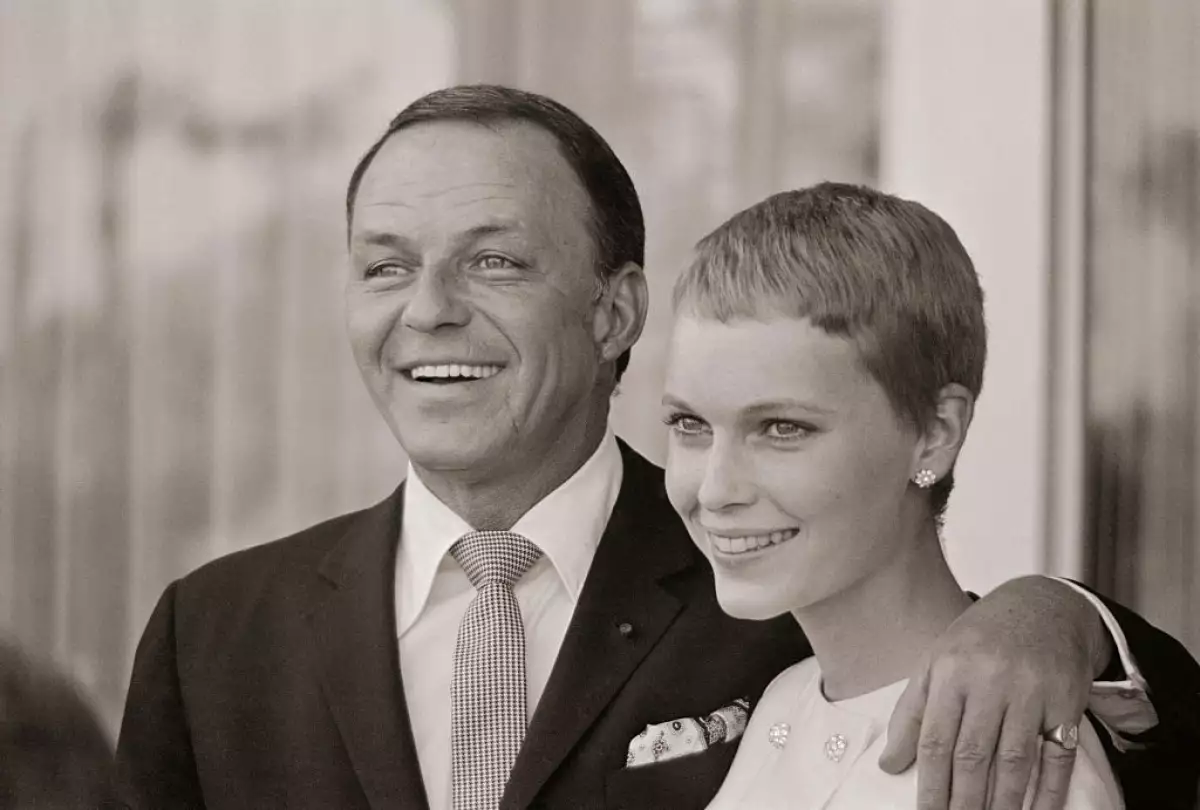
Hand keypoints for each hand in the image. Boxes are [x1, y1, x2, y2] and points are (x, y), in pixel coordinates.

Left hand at [879, 576, 1111, 809]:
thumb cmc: (979, 640)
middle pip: (974, 755)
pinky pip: (1058, 758)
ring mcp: (1032, 692)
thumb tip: (889, 765)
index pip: (935, 739)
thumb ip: (911, 713)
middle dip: (963, 802)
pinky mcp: (1067, 703)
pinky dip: (1049, 793)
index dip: (929, 784)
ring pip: (1015, 760)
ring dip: (1002, 804)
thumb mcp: (935, 662)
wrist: (1042, 606)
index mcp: (951, 670)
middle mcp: (991, 681)